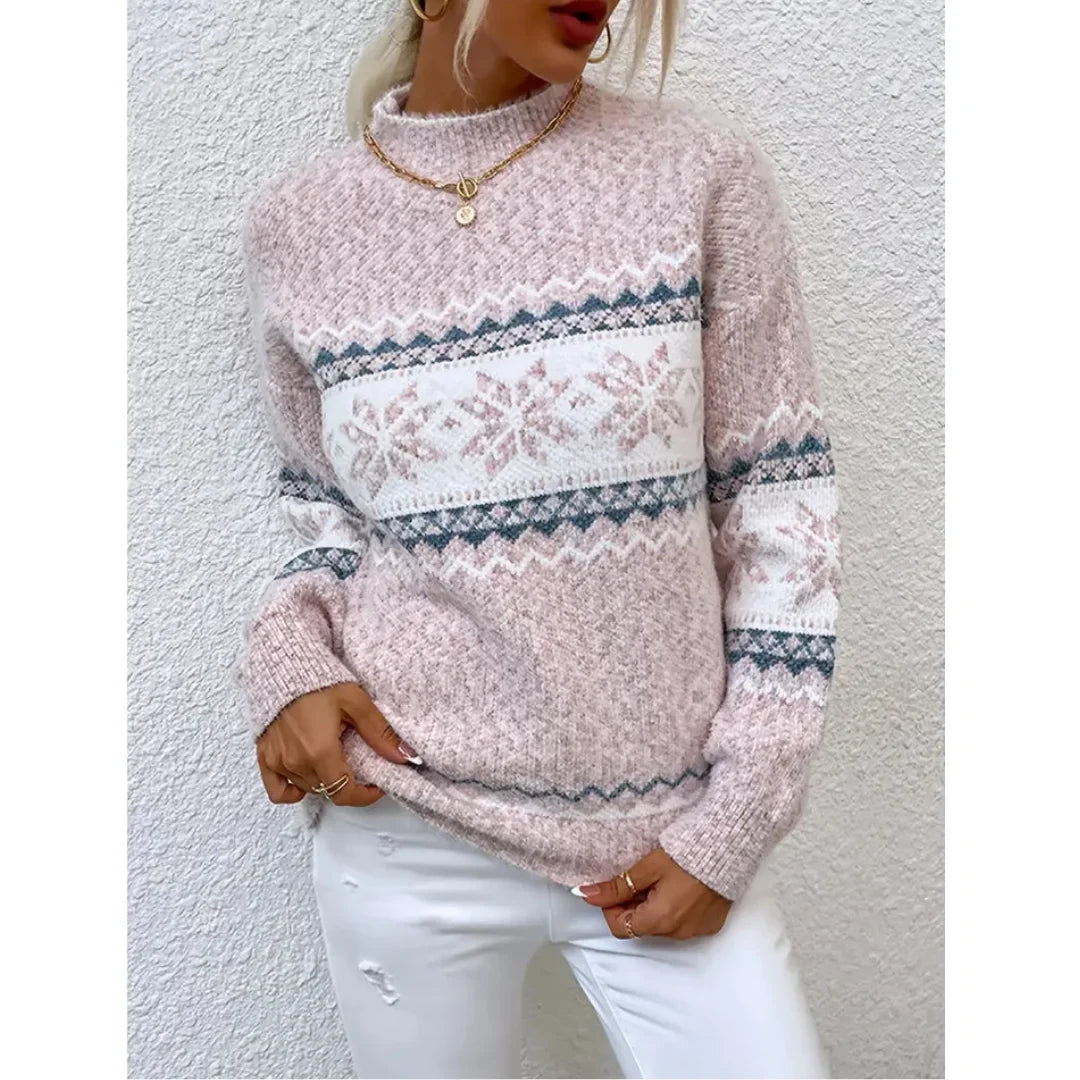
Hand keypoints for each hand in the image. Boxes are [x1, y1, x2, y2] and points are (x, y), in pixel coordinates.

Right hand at [256, 682, 422, 806]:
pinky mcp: (265, 756)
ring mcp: (278, 762)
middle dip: (348, 783)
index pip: (345, 793)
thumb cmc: (320, 680)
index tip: (377, 785)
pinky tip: (306, 776)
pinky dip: (293, 790)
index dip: (365, 795)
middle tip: (357, 763)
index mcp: (320, 752)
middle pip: (328, 790)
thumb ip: (380, 733)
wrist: (285, 665)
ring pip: (308, 788)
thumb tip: (406, 757)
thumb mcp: (356, 703)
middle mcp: (297, 762)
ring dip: (325, 781)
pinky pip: (278, 791)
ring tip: (335, 757)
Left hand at [572, 848, 732, 939]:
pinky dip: (675, 908)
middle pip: (641, 926)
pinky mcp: (711, 924)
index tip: (614, 886)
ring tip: (660, 879)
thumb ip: (616, 886)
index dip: (610, 908)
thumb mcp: (646, 867)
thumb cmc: (685, 854)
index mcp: (659, 920)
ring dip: (653, 907)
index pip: (620, 928)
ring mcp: (696, 930)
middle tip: (637, 878)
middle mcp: (678, 933)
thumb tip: (585, 895)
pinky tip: (680, 886)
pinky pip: (683, 923)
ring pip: (662, 924)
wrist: (728, 847)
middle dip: (632, 905)